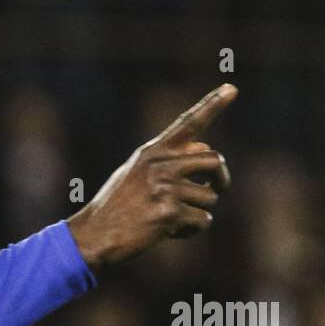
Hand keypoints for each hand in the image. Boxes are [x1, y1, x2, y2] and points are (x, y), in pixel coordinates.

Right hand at [67, 83, 236, 269]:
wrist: (93, 236)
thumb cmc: (115, 208)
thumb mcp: (134, 173)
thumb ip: (167, 159)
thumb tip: (203, 146)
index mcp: (151, 153)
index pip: (187, 124)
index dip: (212, 105)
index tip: (231, 88)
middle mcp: (160, 165)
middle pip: (214, 160)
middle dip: (220, 179)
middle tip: (216, 189)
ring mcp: (164, 188)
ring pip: (209, 197)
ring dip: (198, 212)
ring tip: (174, 220)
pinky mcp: (169, 213)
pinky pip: (202, 220)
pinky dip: (192, 230)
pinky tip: (171, 233)